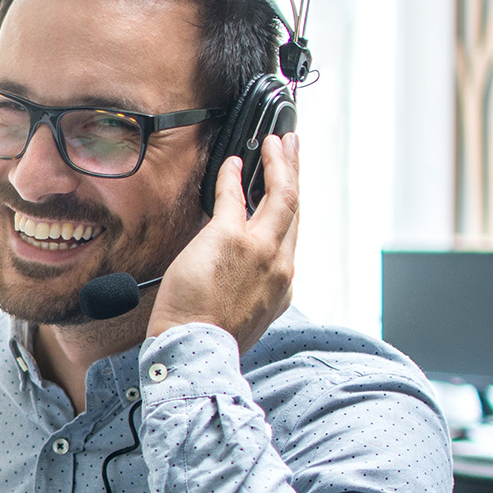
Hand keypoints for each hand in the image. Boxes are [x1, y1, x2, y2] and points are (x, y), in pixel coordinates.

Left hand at [147, 132, 299, 351]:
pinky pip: (235, 196)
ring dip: (280, 164)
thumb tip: (244, 280)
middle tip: (293, 149)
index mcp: (283, 285)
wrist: (196, 349)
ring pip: (281, 195)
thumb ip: (256, 293)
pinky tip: (233, 163)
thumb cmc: (210, 339)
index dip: (293, 209)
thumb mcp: (249, 317)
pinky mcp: (230, 238)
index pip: (293, 237)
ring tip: (279, 143)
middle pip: (296, 208)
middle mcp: (280, 264)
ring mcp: (259, 249)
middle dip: (296, 173)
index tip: (290, 192)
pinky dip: (234, 176)